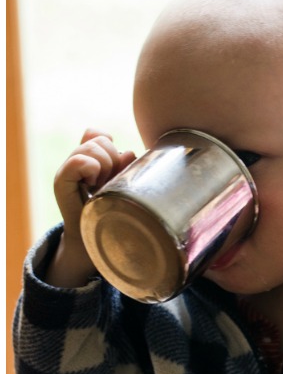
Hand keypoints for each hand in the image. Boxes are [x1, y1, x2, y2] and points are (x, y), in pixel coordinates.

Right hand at [48, 129, 135, 287]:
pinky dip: (92, 169)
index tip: (116, 168)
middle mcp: (75, 162)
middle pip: (99, 140)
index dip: (111, 145)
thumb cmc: (113, 212)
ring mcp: (66, 170)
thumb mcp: (122, 185)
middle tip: (108, 182)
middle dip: (112, 159)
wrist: (94, 239)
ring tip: (101, 185)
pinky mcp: (61, 181)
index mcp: (89, 160)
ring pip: (91, 147)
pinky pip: (78, 161)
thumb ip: (123, 166)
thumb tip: (130, 151)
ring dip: (104, 165)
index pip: (98, 134)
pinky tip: (92, 185)